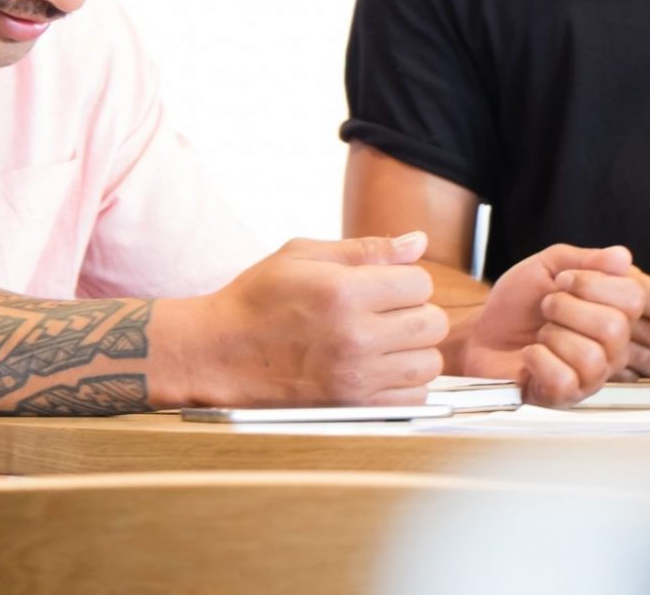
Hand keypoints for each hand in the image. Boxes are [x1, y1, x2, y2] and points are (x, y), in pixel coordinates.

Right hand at [176, 232, 447, 406]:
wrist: (217, 355)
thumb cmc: (256, 300)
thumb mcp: (302, 255)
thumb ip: (366, 248)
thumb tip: (418, 241)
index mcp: (344, 292)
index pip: (421, 283)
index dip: (406, 280)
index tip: (385, 286)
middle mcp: (356, 337)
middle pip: (432, 323)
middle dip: (416, 312)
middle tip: (387, 313)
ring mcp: (356, 378)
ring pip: (429, 363)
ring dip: (415, 350)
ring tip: (384, 342)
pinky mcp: (353, 408)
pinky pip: (413, 399)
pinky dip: (406, 384)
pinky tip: (380, 369)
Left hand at [463, 244, 644, 406]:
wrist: (481, 334)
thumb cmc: (516, 305)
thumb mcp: (548, 266)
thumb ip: (586, 259)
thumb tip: (623, 257)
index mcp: (613, 312)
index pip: (634, 298)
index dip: (593, 283)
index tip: (564, 282)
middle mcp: (610, 347)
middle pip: (615, 328)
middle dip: (567, 308)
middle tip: (547, 307)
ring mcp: (590, 376)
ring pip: (591, 356)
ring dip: (552, 336)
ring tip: (541, 335)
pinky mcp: (564, 396)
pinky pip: (564, 379)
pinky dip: (537, 359)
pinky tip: (532, 355)